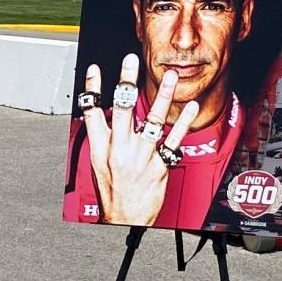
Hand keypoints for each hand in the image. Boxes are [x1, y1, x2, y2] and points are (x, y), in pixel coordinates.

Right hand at [83, 53, 197, 224]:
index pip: (91, 112)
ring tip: (169, 76)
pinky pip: (173, 139)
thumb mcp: (97, 164)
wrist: (126, 220)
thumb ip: (102, 138)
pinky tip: (189, 107)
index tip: (94, 69)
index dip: (92, 89)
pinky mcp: (159, 165)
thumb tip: (100, 116)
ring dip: (162, 95)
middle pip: (121, 109)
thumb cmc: (112, 193)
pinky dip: (182, 121)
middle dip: (125, 82)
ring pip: (150, 119)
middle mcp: (120, 149)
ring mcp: (140, 156)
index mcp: (101, 147)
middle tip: (130, 61)